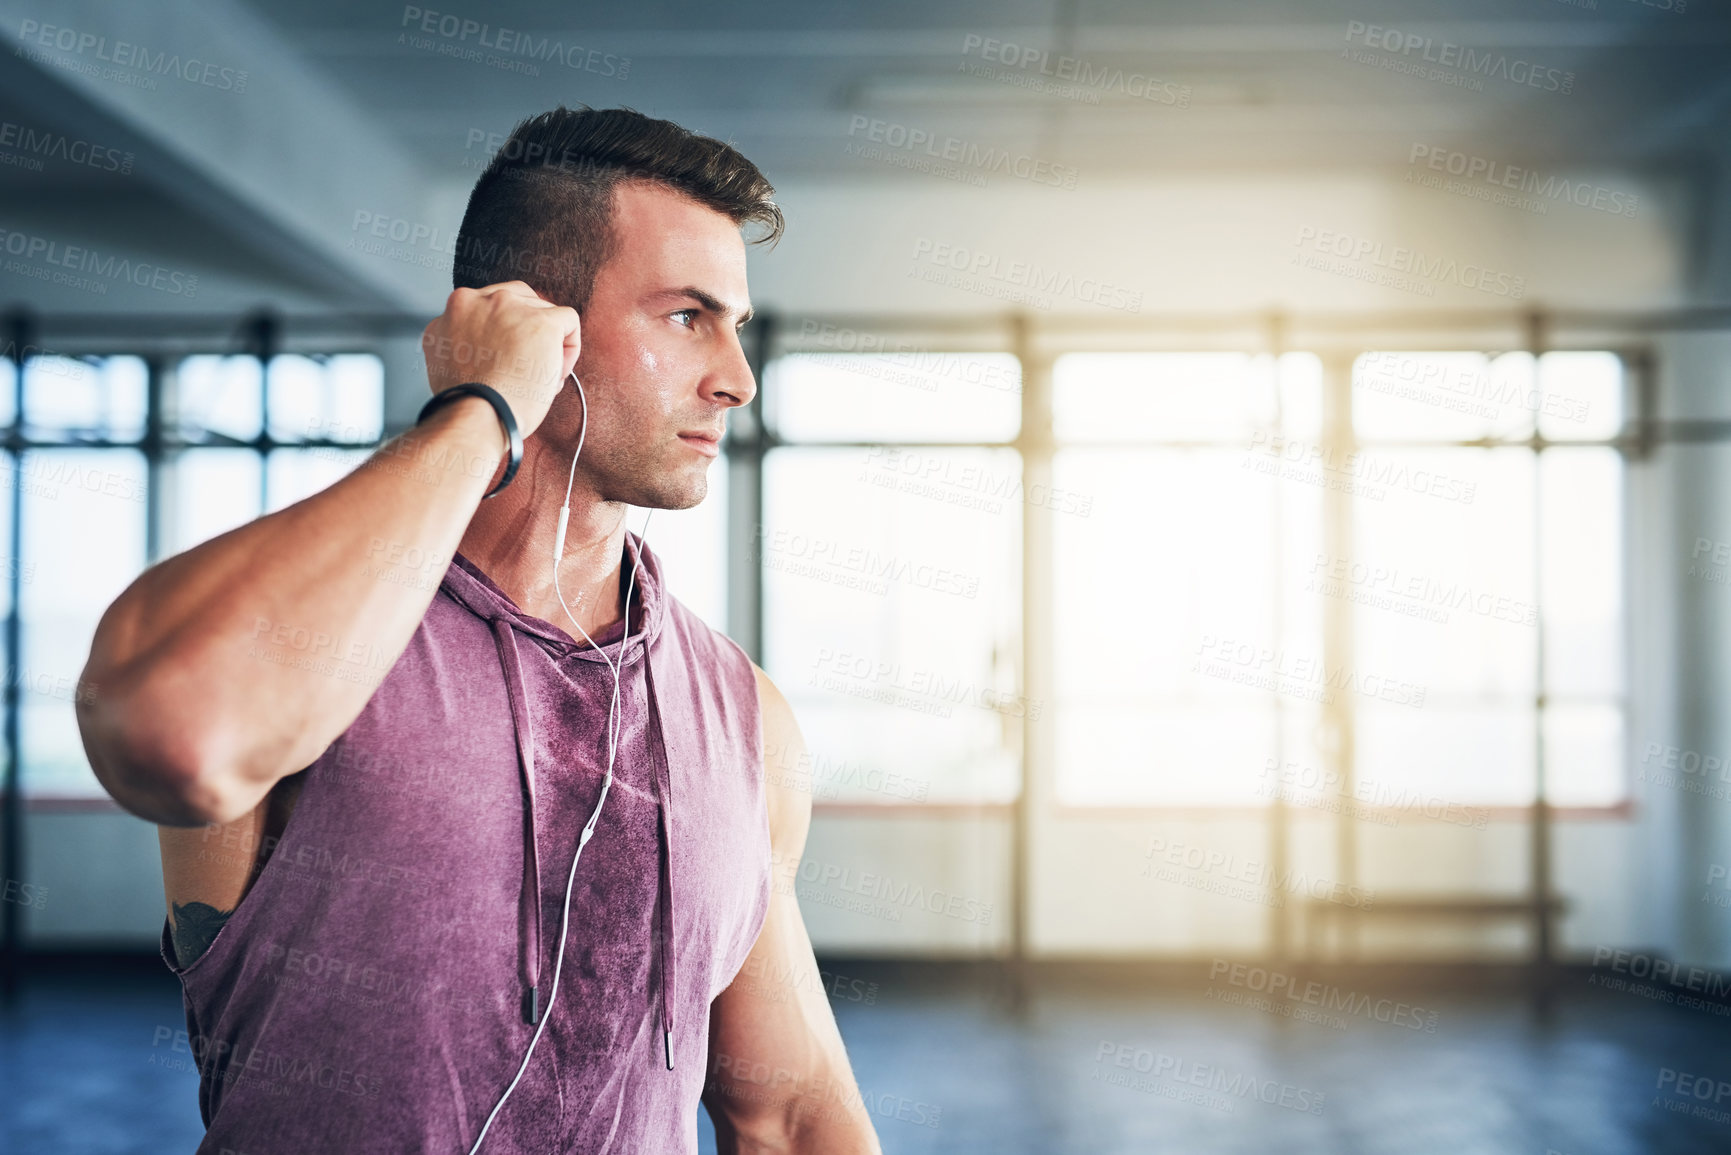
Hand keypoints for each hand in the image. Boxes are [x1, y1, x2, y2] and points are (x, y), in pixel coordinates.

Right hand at [420, 281, 580, 438]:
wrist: (475, 416)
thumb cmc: (466, 402)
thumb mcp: (448, 360)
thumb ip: (464, 342)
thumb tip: (490, 346)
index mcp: (456, 309)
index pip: (491, 307)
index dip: (506, 334)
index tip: (509, 358)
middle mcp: (479, 300)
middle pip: (519, 300)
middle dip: (528, 330)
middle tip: (528, 365)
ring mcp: (510, 306)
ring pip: (543, 311)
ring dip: (548, 343)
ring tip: (540, 378)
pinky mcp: (541, 322)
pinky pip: (568, 321)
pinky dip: (570, 347)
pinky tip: (557, 373)